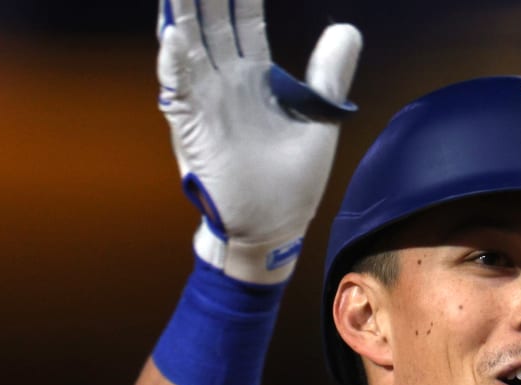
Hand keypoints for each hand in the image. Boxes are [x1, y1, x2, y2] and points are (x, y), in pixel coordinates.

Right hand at [156, 0, 360, 283]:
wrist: (277, 227)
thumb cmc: (293, 179)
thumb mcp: (318, 117)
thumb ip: (329, 72)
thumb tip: (347, 28)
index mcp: (256, 76)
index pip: (244, 18)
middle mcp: (225, 82)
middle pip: (211, 21)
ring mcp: (206, 103)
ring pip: (188, 46)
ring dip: (181, 14)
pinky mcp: (194, 130)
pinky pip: (178, 92)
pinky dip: (174, 64)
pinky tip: (173, 36)